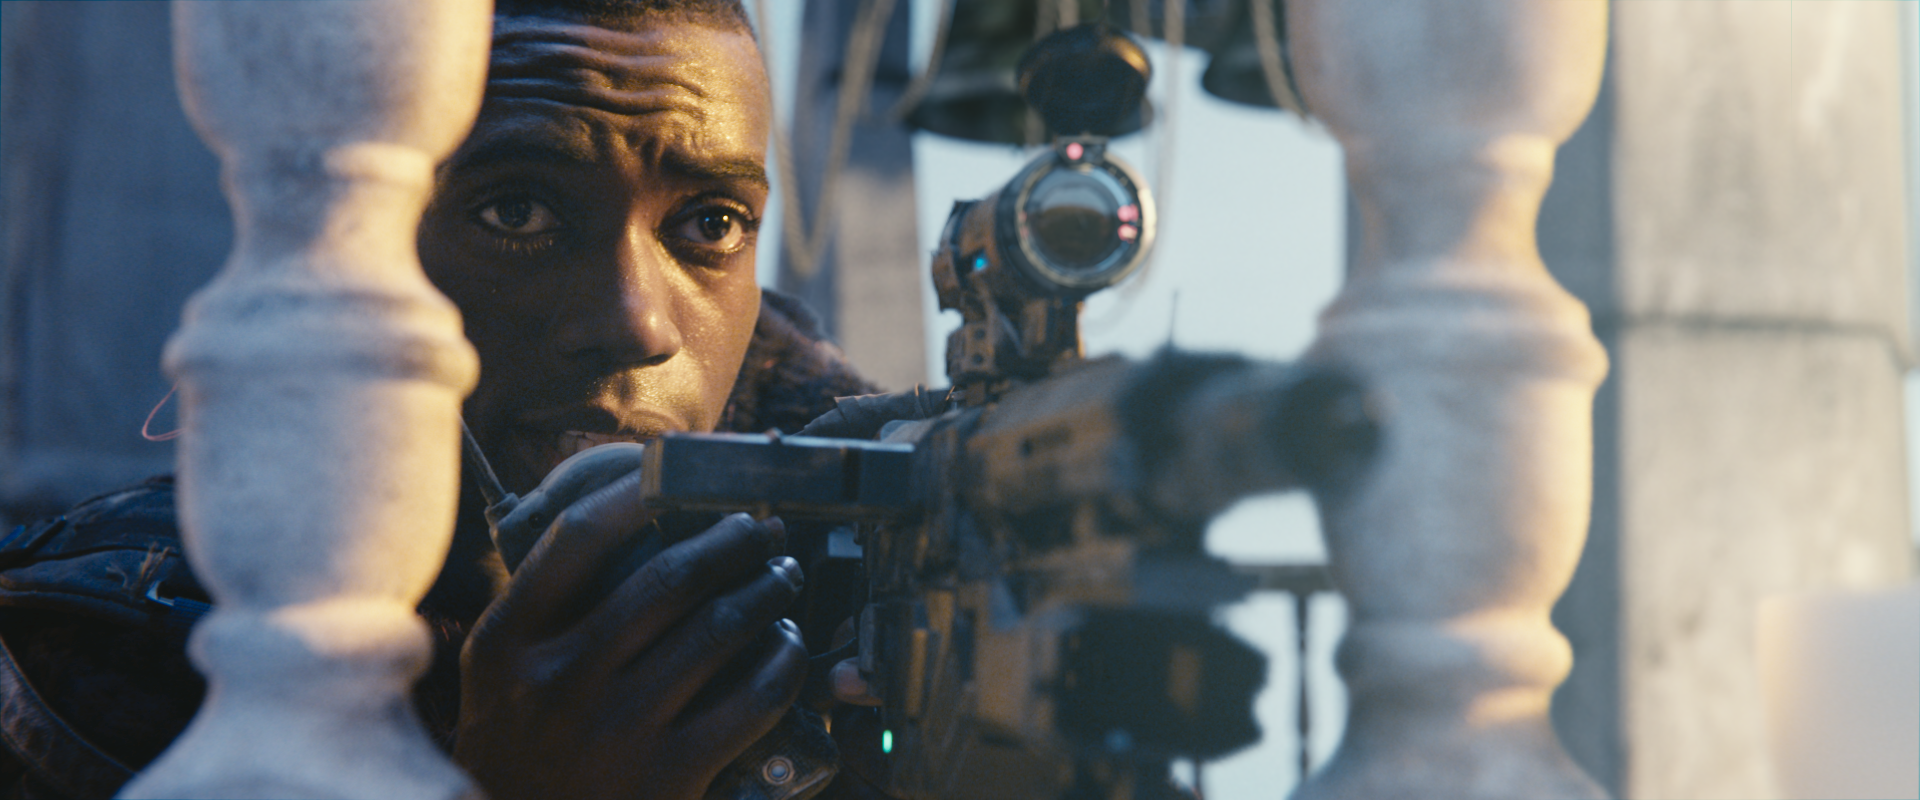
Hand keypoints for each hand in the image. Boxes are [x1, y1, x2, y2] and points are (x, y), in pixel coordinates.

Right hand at [454, 471, 807, 799]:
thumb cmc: (518, 747)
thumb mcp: (498, 673)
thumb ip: (539, 604)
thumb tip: (624, 519)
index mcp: (510, 642)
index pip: (582, 536)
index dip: (641, 490)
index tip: (681, 471)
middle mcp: (562, 679)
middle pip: (671, 577)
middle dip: (734, 541)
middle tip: (761, 529)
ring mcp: (619, 728)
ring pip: (720, 628)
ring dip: (767, 589)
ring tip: (780, 576)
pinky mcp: (671, 774)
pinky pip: (752, 697)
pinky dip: (783, 659)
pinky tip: (787, 644)